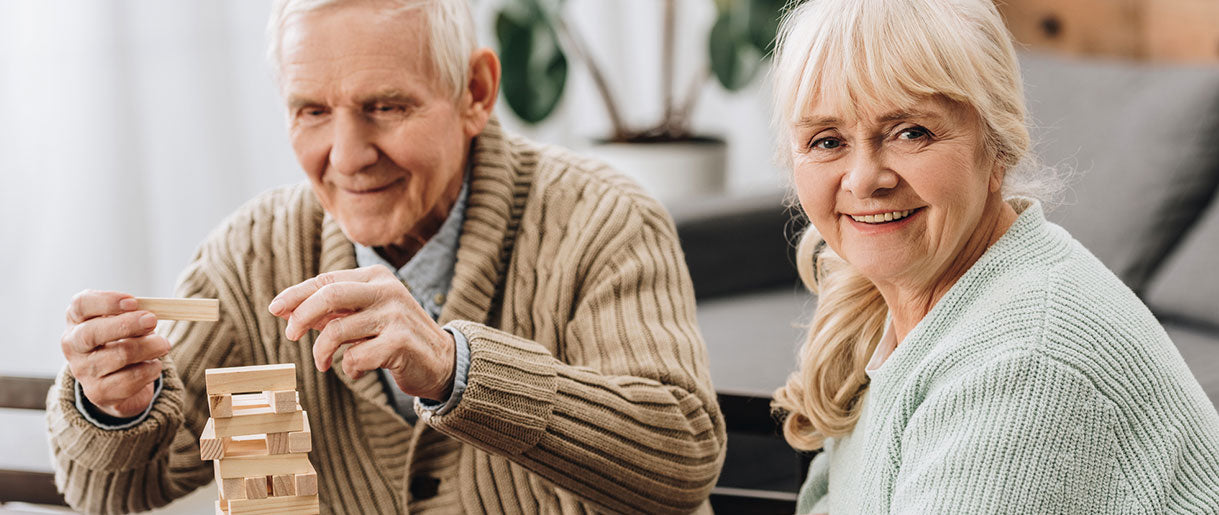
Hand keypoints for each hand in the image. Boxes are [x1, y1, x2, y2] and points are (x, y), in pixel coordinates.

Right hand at [61, 290, 169, 417]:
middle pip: (91, 333)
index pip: (81, 305)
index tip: (133, 301)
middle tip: (152, 320)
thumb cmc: (121, 341)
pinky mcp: (97, 392)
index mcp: (76, 320)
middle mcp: (73, 345)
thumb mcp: (123, 322)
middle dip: (126, 325)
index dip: (106, 301)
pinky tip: (154, 365)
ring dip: (148, 348)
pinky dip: (149, 370)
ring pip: (118, 356)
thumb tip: (149, 315)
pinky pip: (128, 380)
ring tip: (163, 344)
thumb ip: (132, 315)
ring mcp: (82, 371)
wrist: (118, 382)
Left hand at [268, 266, 455, 400]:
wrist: (442, 361)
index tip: (275, 309)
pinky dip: (348, 368)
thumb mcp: (366, 316)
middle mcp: (387, 290)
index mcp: (376, 277)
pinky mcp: (400, 343)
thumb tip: (286, 310)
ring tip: (322, 363)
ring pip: (337, 331)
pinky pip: (355, 357)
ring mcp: (395, 315)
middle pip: (330, 296)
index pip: (327, 280)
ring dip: (321, 352)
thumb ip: (333, 310)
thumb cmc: (395, 337)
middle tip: (291, 336)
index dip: (296, 294)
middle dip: (301, 316)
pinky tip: (356, 370)